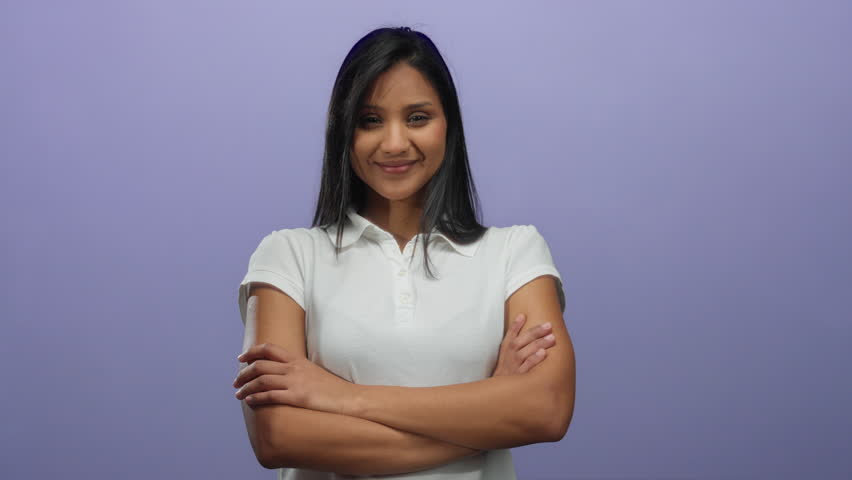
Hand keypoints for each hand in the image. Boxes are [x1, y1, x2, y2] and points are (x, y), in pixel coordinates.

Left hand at [233, 343, 355, 414]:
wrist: (348, 398)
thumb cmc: (331, 388)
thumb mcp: (313, 371)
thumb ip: (297, 369)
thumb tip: (282, 373)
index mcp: (297, 360)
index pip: (269, 349)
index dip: (252, 352)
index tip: (241, 358)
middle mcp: (294, 368)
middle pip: (260, 365)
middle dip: (244, 373)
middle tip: (235, 381)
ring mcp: (295, 382)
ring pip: (261, 380)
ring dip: (246, 387)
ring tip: (238, 394)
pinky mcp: (297, 397)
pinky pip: (270, 395)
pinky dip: (256, 397)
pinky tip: (249, 401)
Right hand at [491, 314, 554, 375]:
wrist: (498, 394)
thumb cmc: (506, 373)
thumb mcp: (504, 358)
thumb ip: (512, 342)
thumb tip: (522, 321)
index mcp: (505, 351)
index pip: (509, 335)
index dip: (515, 325)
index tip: (523, 315)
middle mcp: (509, 357)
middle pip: (521, 341)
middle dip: (535, 332)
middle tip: (548, 325)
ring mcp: (514, 367)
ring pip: (526, 352)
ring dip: (538, 343)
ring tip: (551, 337)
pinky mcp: (520, 378)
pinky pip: (527, 367)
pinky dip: (534, 359)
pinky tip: (543, 353)